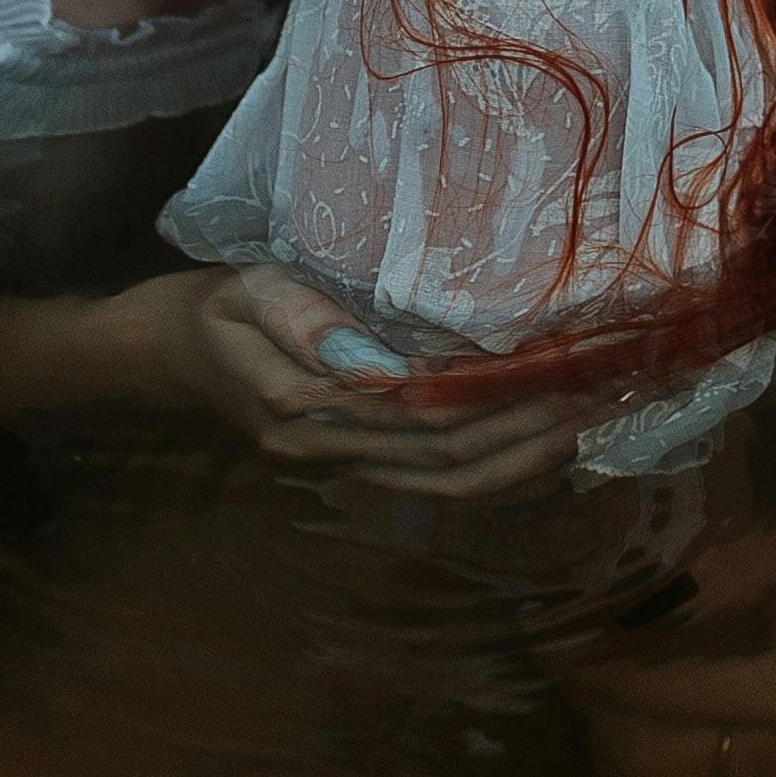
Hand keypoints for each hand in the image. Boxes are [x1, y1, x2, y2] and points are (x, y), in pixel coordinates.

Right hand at [167, 261, 597, 498]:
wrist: (179, 351)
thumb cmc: (219, 307)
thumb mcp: (247, 293)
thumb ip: (304, 323)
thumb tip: (374, 363)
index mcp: (305, 407)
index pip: (418, 416)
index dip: (490, 399)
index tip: (553, 371)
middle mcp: (331, 451)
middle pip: (445, 459)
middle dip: (525, 432)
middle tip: (596, 397)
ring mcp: (347, 465)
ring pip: (447, 483)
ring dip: (522, 460)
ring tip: (588, 423)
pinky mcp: (361, 462)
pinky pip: (435, 482)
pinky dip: (494, 473)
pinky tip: (544, 451)